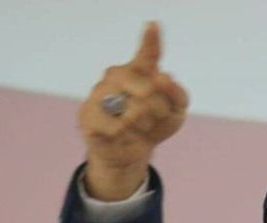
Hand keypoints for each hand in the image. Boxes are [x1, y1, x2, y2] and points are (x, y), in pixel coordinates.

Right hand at [79, 22, 188, 199]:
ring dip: (143, 125)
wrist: (131, 152)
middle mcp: (117, 75)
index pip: (147, 54)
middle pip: (150, 90)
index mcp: (139, 70)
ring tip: (136, 127)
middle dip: (159, 110)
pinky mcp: (88, 114)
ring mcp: (99, 93)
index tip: (153, 26)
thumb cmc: (153, 125)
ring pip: (135, 110)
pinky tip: (120, 134)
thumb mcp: (176, 112)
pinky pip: (117, 127)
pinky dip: (125, 136)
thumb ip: (178, 94)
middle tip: (151, 118)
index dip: (150, 41)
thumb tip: (163, 77)